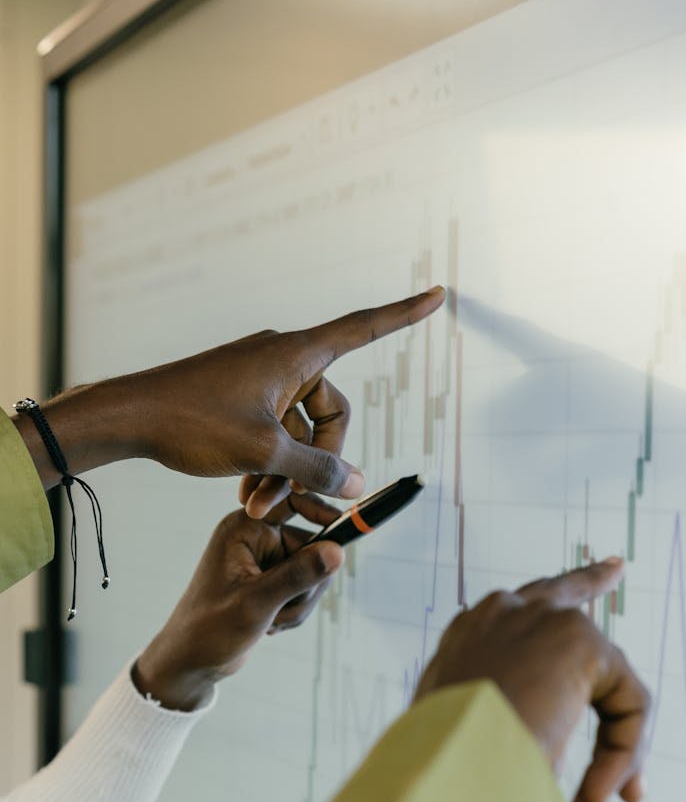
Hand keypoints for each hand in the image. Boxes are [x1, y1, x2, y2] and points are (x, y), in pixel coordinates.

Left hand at [18, 288, 444, 515]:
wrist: (130, 417)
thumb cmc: (193, 422)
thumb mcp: (263, 452)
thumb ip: (315, 470)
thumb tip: (357, 485)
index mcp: (295, 354)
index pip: (364, 327)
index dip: (403, 314)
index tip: (438, 294)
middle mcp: (282, 359)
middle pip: (330, 414)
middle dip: (316, 463)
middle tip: (296, 503)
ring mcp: (261, 380)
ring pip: (297, 433)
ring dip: (286, 474)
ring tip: (261, 507)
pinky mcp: (241, 399)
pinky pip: (273, 433)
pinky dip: (268, 465)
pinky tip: (249, 497)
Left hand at [132, 494, 343, 710]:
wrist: (191, 660)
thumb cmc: (211, 628)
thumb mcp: (258, 602)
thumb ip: (299, 575)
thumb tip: (338, 552)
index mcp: (246, 528)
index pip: (297, 504)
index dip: (324, 515)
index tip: (344, 539)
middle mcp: (256, 539)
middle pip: (313, 548)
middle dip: (306, 586)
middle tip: (282, 609)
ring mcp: (263, 561)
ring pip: (312, 574)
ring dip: (300, 604)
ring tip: (272, 621)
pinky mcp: (269, 582)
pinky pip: (303, 591)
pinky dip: (294, 611)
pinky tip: (271, 625)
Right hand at [415, 558, 649, 801]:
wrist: (444, 767)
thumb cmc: (441, 769)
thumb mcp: (455, 744)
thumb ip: (485, 730)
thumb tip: (517, 765)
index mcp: (465, 640)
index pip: (512, 614)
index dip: (543, 609)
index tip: (565, 588)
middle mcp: (500, 615)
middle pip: (560, 591)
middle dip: (591, 580)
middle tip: (615, 568)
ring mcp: (541, 620)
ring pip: (606, 685)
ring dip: (611, 755)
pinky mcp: (580, 641)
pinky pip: (627, 707)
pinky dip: (619, 759)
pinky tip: (591, 797)